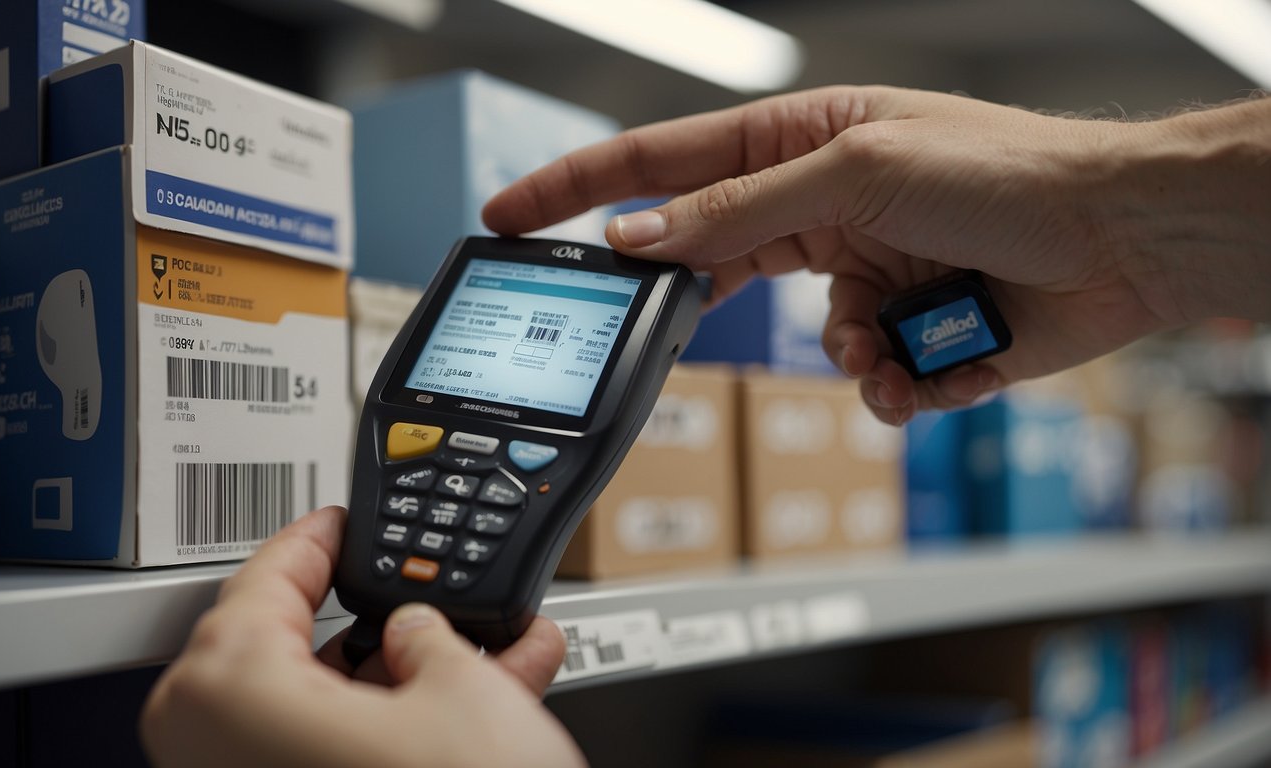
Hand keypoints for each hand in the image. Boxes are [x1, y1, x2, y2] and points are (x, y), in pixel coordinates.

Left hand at [141, 506, 584, 767]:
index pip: (262, 578)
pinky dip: (405, 732)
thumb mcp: (460, 689)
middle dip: (382, 623)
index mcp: (228, 690)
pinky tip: (490, 706)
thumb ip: (429, 632)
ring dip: (414, 679)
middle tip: (429, 596)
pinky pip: (341, 761)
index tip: (337, 522)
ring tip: (496, 651)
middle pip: (297, 653)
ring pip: (331, 714)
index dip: (316, 539)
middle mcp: (217, 751)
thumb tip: (418, 631)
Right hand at [483, 86, 1270, 423]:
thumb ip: (740, 208)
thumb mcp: (858, 173)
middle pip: (717, 259)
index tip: (509, 209)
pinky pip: (861, 380)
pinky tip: (934, 367)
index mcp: (799, 142)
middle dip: (699, 302)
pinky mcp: (906, 334)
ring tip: (893, 340)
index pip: (660, 162)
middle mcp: (822, 207)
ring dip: (844, 354)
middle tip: (646, 328)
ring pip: (796, 343)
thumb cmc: (1013, 174)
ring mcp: (864, 274)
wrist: (1127, 241)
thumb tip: (645, 236)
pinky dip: (893, 384)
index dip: (577, 187)